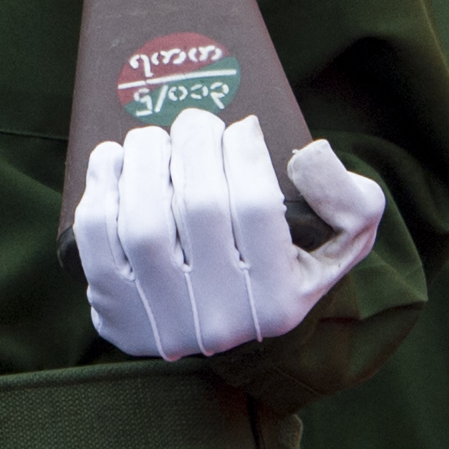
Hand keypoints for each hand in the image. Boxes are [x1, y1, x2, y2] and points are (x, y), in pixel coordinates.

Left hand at [73, 105, 386, 359]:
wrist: (218, 327)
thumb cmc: (280, 266)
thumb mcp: (337, 245)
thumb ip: (352, 202)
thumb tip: (312, 155)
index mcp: (279, 300)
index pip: (258, 206)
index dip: (244, 149)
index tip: (241, 126)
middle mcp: (220, 317)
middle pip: (200, 205)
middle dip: (195, 141)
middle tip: (196, 121)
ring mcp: (161, 319)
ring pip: (143, 218)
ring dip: (146, 156)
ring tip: (156, 138)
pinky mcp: (114, 310)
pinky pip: (97, 235)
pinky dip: (102, 183)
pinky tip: (116, 158)